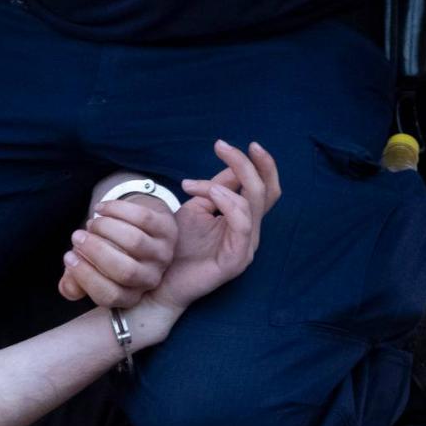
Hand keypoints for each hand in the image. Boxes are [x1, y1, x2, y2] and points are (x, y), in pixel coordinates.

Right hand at [58, 192, 178, 307]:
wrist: (137, 228)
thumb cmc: (108, 253)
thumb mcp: (91, 269)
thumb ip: (75, 282)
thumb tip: (68, 287)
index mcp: (131, 295)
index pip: (110, 295)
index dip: (86, 277)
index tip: (68, 257)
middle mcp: (150, 279)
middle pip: (126, 272)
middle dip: (96, 251)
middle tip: (76, 236)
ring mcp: (163, 254)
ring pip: (134, 242)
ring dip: (106, 228)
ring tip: (91, 223)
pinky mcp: (168, 230)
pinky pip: (142, 217)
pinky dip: (117, 210)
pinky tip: (101, 208)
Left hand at [149, 140, 279, 312]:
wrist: (159, 280)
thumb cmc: (176, 246)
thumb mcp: (195, 209)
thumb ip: (215, 188)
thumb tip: (231, 164)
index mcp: (243, 219)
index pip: (264, 187)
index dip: (257, 162)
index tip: (224, 144)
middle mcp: (250, 232)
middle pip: (266, 190)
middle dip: (248, 163)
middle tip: (223, 147)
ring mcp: (246, 247)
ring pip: (253, 203)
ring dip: (226, 183)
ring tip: (198, 185)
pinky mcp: (236, 260)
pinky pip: (242, 225)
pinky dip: (229, 203)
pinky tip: (210, 196)